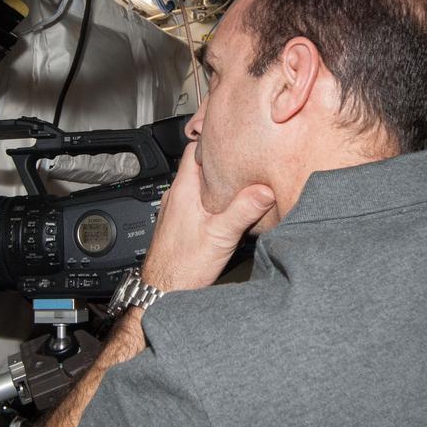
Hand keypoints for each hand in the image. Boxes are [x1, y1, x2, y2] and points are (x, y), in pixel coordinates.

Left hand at [142, 143, 274, 291]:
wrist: (162, 292)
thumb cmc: (183, 267)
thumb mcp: (220, 237)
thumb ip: (243, 211)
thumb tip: (265, 190)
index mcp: (182, 191)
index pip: (193, 149)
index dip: (213, 138)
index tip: (231, 134)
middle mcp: (175, 197)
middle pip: (197, 166)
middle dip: (219, 161)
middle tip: (242, 157)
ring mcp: (175, 211)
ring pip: (196, 185)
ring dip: (215, 181)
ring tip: (237, 180)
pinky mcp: (178, 225)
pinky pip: (195, 202)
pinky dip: (210, 199)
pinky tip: (224, 210)